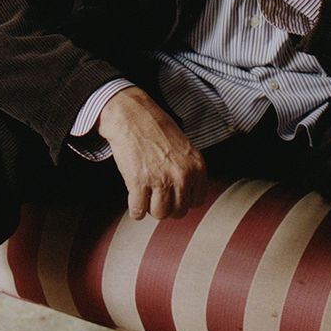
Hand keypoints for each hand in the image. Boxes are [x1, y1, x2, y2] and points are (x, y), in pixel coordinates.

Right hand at [96, 86, 206, 219]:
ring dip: (151, 208)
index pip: (196, 202)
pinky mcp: (139, 183)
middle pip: (178, 211)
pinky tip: (134, 201)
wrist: (133, 116)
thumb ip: (190, 172)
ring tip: (146, 197)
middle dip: (166, 206)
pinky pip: (139, 211)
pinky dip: (135, 210)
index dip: (182, 200)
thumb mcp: (185, 149)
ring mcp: (161, 180)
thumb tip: (185, 197)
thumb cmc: (157, 130)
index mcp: (197, 167)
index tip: (173, 195)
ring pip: (160, 214)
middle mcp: (182, 176)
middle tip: (157, 195)